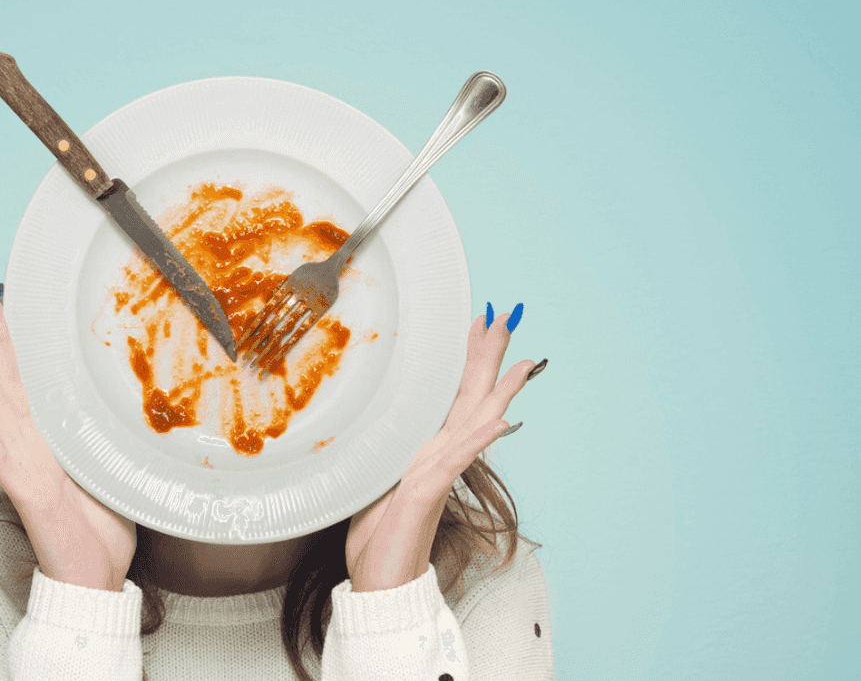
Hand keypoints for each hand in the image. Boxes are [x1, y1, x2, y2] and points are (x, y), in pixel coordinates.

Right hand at [0, 285, 136, 591]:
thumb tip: (125, 413)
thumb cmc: (103, 534)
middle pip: (9, 380)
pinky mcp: (24, 489)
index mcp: (53, 441)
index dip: (27, 345)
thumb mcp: (115, 475)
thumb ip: (109, 443)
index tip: (19, 305)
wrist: (92, 580)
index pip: (36, 382)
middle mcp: (32, 447)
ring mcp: (23, 466)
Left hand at [345, 307, 537, 591]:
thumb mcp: (373, 480)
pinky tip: (501, 419)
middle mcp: (439, 456)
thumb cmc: (378, 537)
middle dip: (489, 357)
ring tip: (522, 360)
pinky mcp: (428, 492)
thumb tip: (375, 425)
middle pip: (471, 397)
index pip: (452, 395)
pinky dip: (480, 438)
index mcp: (426, 449)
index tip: (477, 322)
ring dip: (498, 390)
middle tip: (507, 315)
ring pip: (475, 422)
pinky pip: (458, 459)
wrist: (380, 581)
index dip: (466, 358)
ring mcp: (438, 473)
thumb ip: (383, 452)